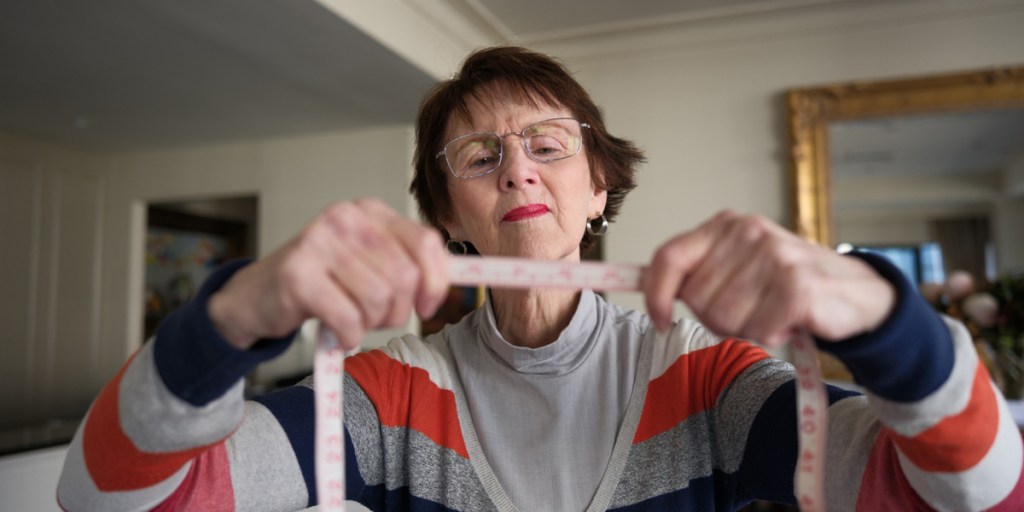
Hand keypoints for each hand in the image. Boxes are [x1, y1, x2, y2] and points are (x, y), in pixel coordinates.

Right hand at [207, 198, 449, 351]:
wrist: (257, 296)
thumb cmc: (323, 282)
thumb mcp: (369, 263)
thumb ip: (410, 265)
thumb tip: (461, 277)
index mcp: (369, 211)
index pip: (426, 243)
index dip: (436, 281)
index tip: (428, 305)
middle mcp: (345, 218)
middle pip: (405, 277)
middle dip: (397, 310)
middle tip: (374, 316)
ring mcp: (319, 243)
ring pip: (379, 301)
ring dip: (369, 324)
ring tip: (349, 318)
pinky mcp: (298, 274)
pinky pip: (349, 320)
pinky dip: (348, 337)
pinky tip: (336, 331)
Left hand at [642, 210, 894, 346]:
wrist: (857, 292)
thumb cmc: (787, 283)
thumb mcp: (739, 265)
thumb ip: (699, 273)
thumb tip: (650, 290)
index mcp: (726, 226)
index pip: (669, 256)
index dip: (656, 294)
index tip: (659, 319)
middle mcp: (749, 232)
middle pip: (696, 299)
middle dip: (717, 317)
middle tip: (750, 309)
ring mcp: (775, 256)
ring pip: (725, 320)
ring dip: (747, 328)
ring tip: (771, 312)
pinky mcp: (798, 285)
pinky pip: (757, 331)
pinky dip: (771, 335)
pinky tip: (789, 320)